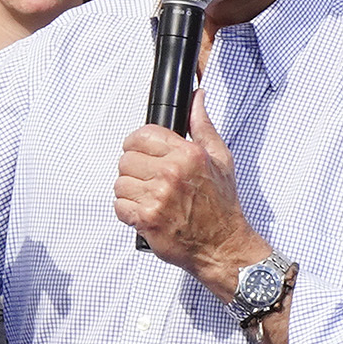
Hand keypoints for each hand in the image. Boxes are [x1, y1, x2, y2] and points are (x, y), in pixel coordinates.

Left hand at [115, 92, 265, 293]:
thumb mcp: (220, 158)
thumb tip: (197, 98)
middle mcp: (171, 173)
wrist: (223, 245)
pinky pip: (119, 206)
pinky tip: (145, 213)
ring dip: (130, 192)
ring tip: (149, 198)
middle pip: (126, 159)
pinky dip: (128, 212)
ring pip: (120, 183)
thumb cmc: (221, 205)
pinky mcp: (147, 219)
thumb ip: (203, 125)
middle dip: (135, 170)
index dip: (137, 144)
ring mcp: (157, 197)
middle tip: (149, 181)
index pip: (141, 135)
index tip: (142, 154)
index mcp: (188, 154)